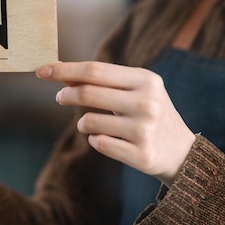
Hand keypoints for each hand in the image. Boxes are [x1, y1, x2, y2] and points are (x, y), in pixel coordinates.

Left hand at [37, 61, 195, 186]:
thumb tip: (61, 73)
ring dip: (82, 123)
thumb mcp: (134, 90)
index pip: (94, 69)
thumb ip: (101, 81)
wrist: (182, 152)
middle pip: (87, 92)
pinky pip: (97, 143)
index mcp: (146, 80)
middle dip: (65, 94)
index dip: (64, 69)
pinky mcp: (141, 154)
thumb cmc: (148, 113)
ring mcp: (144, 129)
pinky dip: (94, 139)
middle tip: (59, 97)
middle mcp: (147, 102)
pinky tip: (108, 140)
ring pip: (88, 121)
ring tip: (92, 124)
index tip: (41, 70)